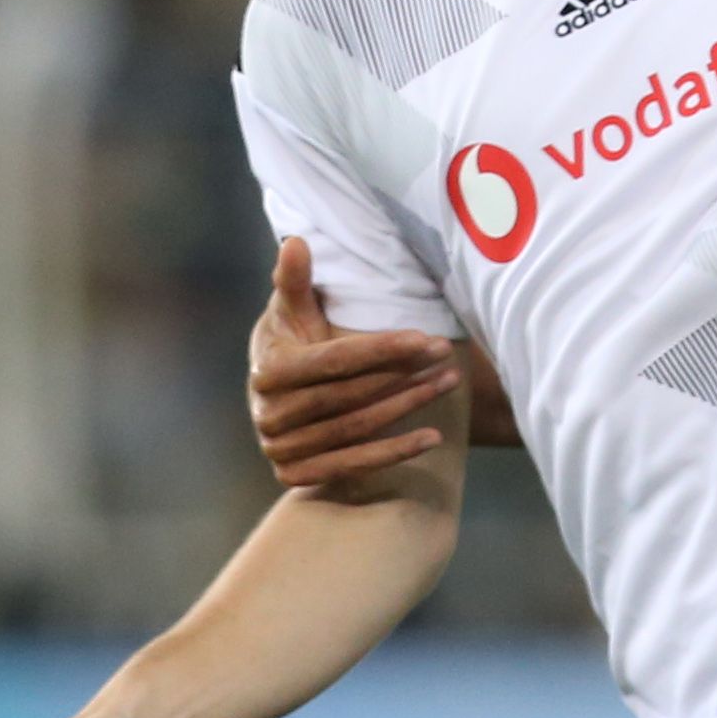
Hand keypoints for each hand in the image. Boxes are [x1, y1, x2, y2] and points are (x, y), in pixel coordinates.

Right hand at [249, 236, 459, 487]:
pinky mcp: (295, 476)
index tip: (427, 340)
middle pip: (351, 395)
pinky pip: (352, 465)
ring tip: (448, 385)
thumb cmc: (294, 341)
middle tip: (446, 357)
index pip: (336, 361)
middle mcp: (269, 415)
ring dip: (407, 409)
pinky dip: (393, 453)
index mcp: (269, 370)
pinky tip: (431, 439)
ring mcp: (280, 449)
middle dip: (403, 375)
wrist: (278, 397)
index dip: (383, 350)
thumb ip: (295, 280)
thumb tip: (296, 241)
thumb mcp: (292, 309)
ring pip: (357, 429)